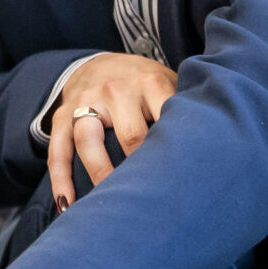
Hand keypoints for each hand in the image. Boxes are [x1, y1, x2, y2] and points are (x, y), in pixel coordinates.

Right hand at [48, 52, 175, 208]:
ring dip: (101, 176)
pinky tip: (67, 206)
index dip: (173, 150)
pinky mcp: (62, 115)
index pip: (165, 119)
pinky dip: (61, 180)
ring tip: (111, 206)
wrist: (99, 62)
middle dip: (141, 170)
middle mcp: (117, 90)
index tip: (181, 179)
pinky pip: (58, 150)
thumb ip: (183, 109)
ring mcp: (86, 101)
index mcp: (150, 83)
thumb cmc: (144, 84)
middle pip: (130, 136)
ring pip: (89, 141)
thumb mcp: (168, 84)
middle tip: (154, 199)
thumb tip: (210, 149)